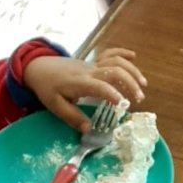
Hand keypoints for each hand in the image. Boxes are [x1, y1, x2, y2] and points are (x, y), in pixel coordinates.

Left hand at [23, 47, 146, 132]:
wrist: (40, 68)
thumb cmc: (48, 88)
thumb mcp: (55, 106)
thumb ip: (72, 117)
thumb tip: (89, 129)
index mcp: (80, 83)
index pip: (100, 86)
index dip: (113, 94)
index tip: (123, 104)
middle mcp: (89, 71)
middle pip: (114, 70)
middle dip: (129, 82)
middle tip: (138, 98)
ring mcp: (92, 64)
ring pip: (116, 61)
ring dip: (131, 70)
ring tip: (142, 83)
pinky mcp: (93, 62)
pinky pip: (110, 53)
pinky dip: (122, 53)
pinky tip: (134, 56)